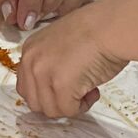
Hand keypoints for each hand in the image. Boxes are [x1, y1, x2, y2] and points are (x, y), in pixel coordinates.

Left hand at [16, 0, 127, 117]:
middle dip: (57, 103)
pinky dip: (83, 105)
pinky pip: (68, 111)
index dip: (46, 95)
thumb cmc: (96, 31)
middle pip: (35, 103)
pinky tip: (93, 90)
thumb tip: (54, 86)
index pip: (26, 87)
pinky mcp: (60, 86)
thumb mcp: (60, 44)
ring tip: (87, 89)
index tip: (63, 90)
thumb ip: (50, 64)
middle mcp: (32, 61)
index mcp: (30, 50)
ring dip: (71, 106)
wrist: (111, 27)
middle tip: (76, 93)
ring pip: (51, 110)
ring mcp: (44, 74)